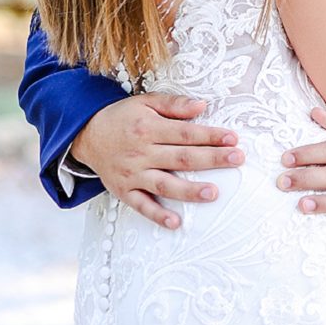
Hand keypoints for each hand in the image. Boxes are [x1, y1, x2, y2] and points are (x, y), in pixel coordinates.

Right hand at [71, 92, 244, 229]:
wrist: (87, 135)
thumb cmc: (123, 117)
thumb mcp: (146, 102)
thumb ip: (174, 104)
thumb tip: (202, 105)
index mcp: (148, 128)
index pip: (186, 133)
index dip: (210, 136)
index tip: (233, 139)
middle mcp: (141, 153)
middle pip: (181, 158)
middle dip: (211, 159)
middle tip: (237, 159)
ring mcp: (132, 175)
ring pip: (164, 184)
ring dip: (189, 190)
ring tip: (214, 193)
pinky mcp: (124, 192)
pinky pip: (142, 206)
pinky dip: (158, 215)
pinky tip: (176, 222)